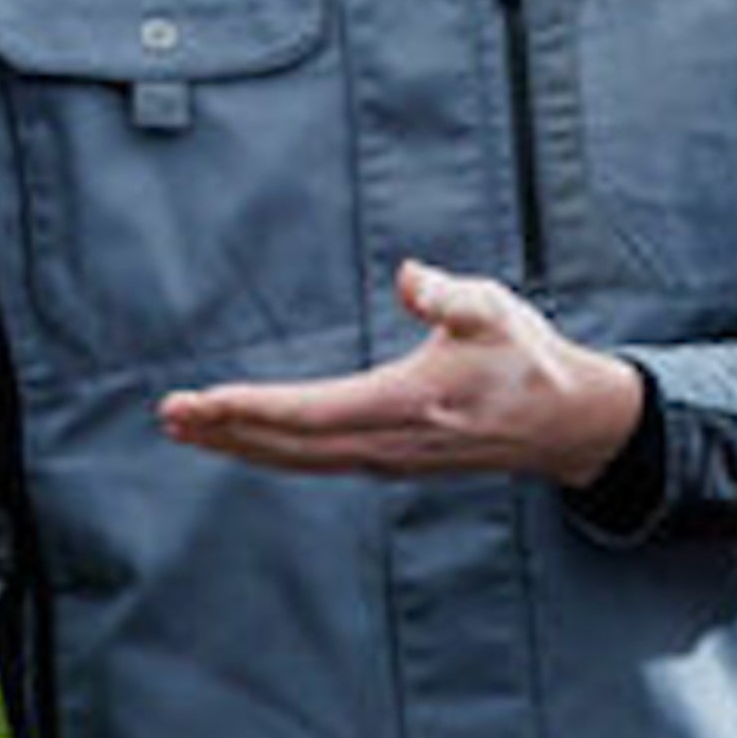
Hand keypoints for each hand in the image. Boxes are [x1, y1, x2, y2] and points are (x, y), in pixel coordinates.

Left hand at [156, 261, 645, 485]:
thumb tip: (408, 275)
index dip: (255, 408)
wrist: (566, 424)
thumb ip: (449, 295)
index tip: (206, 399)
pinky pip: (315, 461)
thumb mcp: (497, 312)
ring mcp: (388, 460)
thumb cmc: (528, 359)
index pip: (314, 412)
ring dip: (239, 444)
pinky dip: (270, 450)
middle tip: (170, 413)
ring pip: (298, 459)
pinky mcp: (388, 462)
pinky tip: (240, 439)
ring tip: (186, 428)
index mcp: (410, 404)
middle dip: (227, 430)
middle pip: (291, 444)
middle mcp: (391, 443)